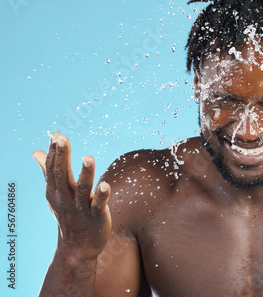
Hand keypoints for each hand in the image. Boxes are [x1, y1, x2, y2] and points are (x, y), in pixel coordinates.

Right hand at [33, 132, 110, 259]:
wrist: (77, 248)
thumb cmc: (68, 214)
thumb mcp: (55, 193)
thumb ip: (48, 171)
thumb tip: (36, 151)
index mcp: (56, 191)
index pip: (53, 168)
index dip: (55, 151)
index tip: (57, 134)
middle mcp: (66, 198)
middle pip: (63, 175)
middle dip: (62, 156)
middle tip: (62, 139)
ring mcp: (81, 207)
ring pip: (83, 189)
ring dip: (85, 173)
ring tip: (88, 157)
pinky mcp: (96, 216)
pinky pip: (99, 205)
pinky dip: (102, 195)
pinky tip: (106, 184)